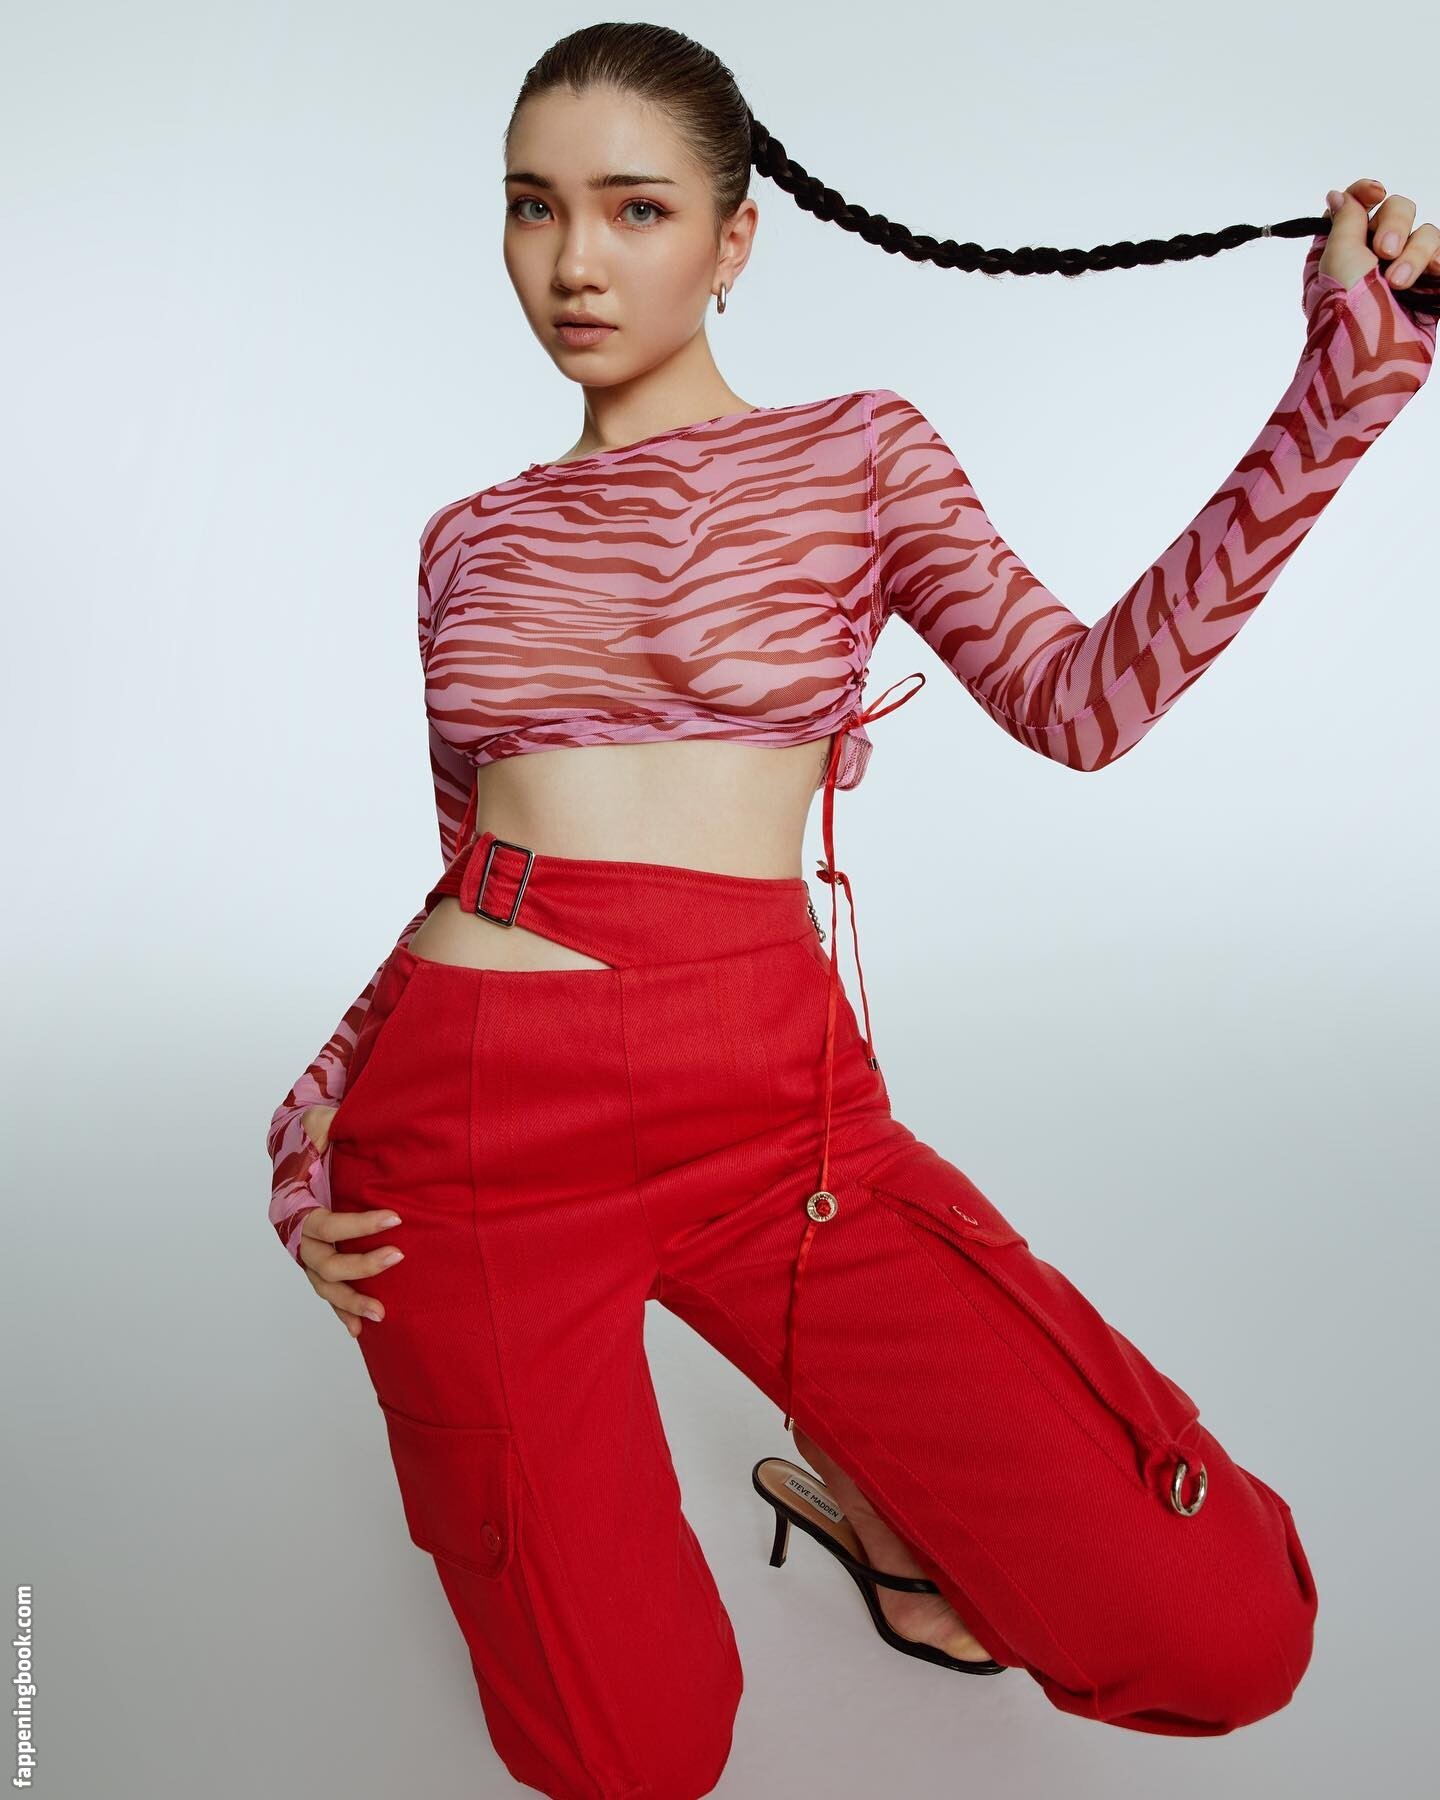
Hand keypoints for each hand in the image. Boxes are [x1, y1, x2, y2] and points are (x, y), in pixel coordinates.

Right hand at [297, 1105, 404, 1336]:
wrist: (295, 1148)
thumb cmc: (308, 1137)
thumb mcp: (316, 1124)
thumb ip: (327, 1124)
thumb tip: (339, 1120)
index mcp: (292, 1207)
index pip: (325, 1226)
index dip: (358, 1226)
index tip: (395, 1216)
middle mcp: (296, 1236)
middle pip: (325, 1264)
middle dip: (361, 1266)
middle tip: (400, 1255)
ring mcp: (306, 1253)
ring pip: (325, 1286)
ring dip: (352, 1301)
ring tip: (382, 1314)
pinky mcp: (317, 1261)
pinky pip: (327, 1292)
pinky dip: (341, 1310)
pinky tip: (359, 1329)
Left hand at [1319, 178, 1438, 294]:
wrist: (1372, 353)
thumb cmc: (1347, 306)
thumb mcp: (1337, 255)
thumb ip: (1345, 219)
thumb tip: (1337, 194)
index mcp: (1347, 246)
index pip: (1362, 202)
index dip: (1368, 191)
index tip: (1374, 193)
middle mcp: (1375, 255)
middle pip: (1398, 210)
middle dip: (1395, 224)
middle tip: (1385, 251)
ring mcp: (1405, 269)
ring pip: (1425, 233)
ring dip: (1414, 253)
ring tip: (1398, 283)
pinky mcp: (1430, 285)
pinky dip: (1438, 260)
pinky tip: (1430, 276)